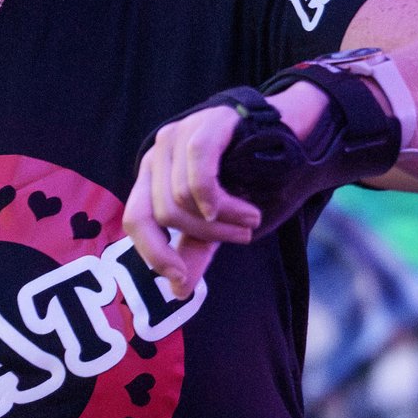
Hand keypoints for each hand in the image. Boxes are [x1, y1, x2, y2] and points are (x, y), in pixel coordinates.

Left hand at [125, 103, 260, 300]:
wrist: (281, 132)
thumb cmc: (244, 178)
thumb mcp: (215, 221)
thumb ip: (194, 251)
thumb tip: (178, 292)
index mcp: (152, 179)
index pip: (135, 220)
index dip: (154, 253)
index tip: (180, 279)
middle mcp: (157, 155)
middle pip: (164, 213)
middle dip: (204, 234)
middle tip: (242, 237)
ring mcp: (178, 136)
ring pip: (184, 197)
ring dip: (224, 218)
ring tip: (251, 219)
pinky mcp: (204, 125)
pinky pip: (199, 171)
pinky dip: (217, 198)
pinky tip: (241, 208)